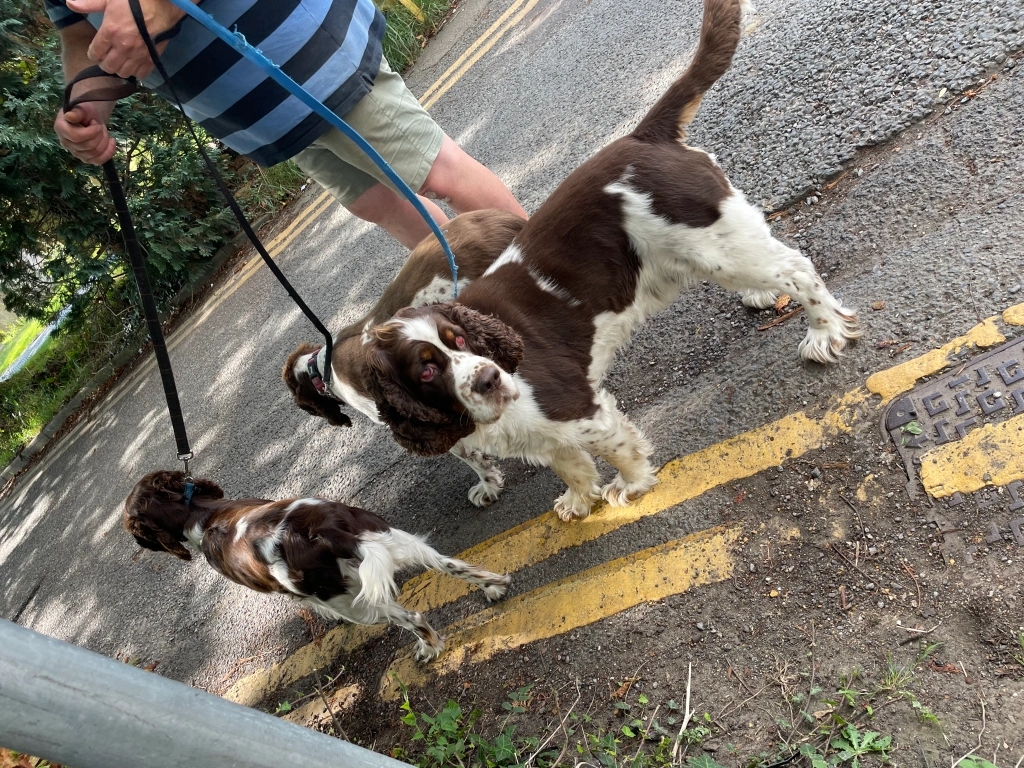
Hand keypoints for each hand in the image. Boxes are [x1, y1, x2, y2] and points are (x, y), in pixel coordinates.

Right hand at [55, 102, 116, 163]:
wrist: (91, 118)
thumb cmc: (85, 112)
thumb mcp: (82, 108)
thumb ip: (77, 112)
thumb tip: (70, 116)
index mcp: (61, 128)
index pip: (76, 137)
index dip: (91, 131)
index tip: (95, 123)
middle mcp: (65, 143)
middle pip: (88, 146)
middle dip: (100, 135)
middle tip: (100, 126)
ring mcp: (76, 153)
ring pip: (95, 153)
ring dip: (105, 141)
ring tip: (103, 131)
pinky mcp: (86, 159)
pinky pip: (99, 161)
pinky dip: (109, 151)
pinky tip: (111, 141)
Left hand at [66, 0, 185, 78]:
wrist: (162, 6)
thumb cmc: (134, 1)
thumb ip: (89, 4)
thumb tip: (69, 3)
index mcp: (110, 32)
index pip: (95, 52)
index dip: (92, 53)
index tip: (94, 51)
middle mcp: (122, 48)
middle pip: (108, 67)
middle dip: (104, 63)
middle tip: (106, 57)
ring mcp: (137, 55)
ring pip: (123, 72)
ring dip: (119, 69)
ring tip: (119, 62)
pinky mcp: (151, 59)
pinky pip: (141, 74)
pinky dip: (135, 72)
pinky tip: (134, 65)